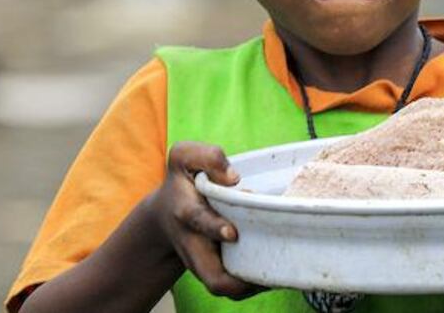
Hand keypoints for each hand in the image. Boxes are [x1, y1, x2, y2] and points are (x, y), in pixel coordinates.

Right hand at [152, 141, 261, 299]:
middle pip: (211, 276)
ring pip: (224, 288)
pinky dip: (253, 285)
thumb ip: (206, 156)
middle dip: (235, 280)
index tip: (232, 232)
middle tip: (265, 273)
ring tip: (278, 276)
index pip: (197, 222)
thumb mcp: (184, 157)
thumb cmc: (182, 181)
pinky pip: (233, 287)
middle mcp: (194, 243)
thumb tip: (233, 177)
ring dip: (251, 286)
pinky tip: (276, 272)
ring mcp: (203, 262)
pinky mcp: (214, 270)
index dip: (214, 228)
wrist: (165, 214)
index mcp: (186, 212)